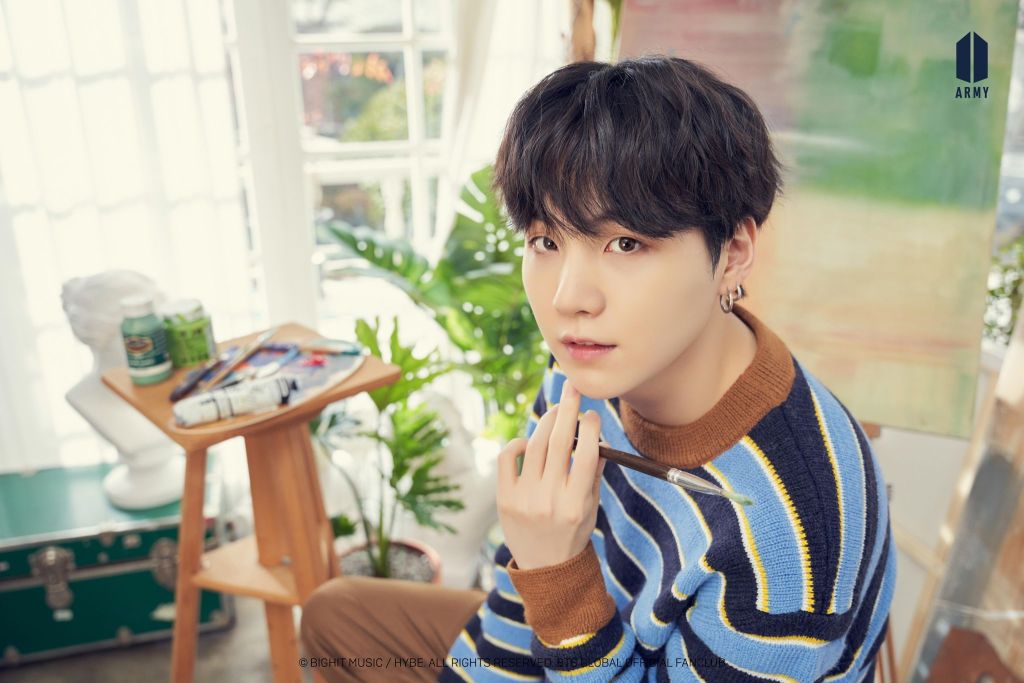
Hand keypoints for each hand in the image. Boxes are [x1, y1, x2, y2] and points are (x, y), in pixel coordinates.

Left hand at [496, 380, 605, 570]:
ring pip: (535, 446)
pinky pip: (508, 459)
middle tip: (572, 389)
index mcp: (577, 503)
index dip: (590, 428)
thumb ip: (593, 473)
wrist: (545, 569)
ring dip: (546, 422)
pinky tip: (529, 441)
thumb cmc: (573, 533)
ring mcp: (524, 499)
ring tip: (555, 411)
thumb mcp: (591, 507)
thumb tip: (596, 435)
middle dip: (567, 410)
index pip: (586, 454)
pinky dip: (518, 444)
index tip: (592, 414)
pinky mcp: (504, 499)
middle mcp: (550, 500)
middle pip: (560, 442)